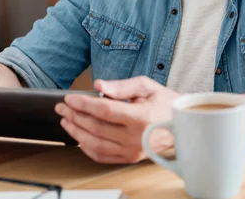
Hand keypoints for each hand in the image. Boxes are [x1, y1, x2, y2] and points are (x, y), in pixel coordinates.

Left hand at [55, 76, 177, 163]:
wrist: (181, 125)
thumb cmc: (165, 103)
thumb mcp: (147, 86)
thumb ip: (121, 86)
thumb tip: (98, 85)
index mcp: (141, 117)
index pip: (105, 110)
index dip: (84, 104)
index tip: (70, 98)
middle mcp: (136, 137)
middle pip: (96, 127)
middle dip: (75, 115)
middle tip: (63, 106)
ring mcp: (132, 150)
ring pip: (95, 143)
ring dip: (76, 131)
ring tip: (66, 120)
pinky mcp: (129, 158)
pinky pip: (101, 156)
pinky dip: (86, 147)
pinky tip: (78, 136)